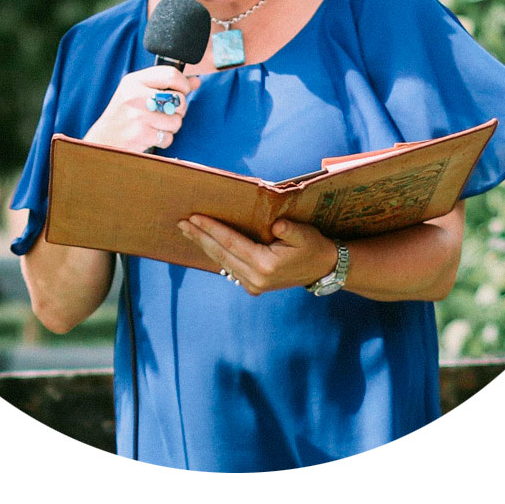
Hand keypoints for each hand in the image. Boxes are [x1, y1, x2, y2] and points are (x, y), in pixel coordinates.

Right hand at [83, 66, 199, 152]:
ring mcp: (137, 116)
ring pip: (176, 121)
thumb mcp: (139, 92)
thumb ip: (167, 85)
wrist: (102, 141)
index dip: (184, 84)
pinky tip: (150, 136)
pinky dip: (163, 139)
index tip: (183, 91)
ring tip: (156, 125)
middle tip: (168, 113)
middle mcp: (134, 96)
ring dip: (171, 127)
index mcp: (134, 81)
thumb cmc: (124, 114)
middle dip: (179, 109)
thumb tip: (196, 81)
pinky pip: (168, 137)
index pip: (171, 74)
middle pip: (178, 99)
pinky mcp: (140, 135)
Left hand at [178, 215, 338, 295]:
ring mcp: (253, 285)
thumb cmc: (313, 247)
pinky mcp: (253, 286)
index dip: (211, 229)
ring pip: (222, 262)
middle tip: (181, 223)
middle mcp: (255, 278)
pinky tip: (206, 244)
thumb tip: (276, 225)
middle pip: (220, 253)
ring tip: (188, 231)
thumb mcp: (306, 235)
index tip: (194, 217)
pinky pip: (229, 268)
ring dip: (204, 246)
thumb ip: (291, 230)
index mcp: (265, 265)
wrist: (323, 269)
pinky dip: (216, 255)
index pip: (231, 243)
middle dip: (200, 237)